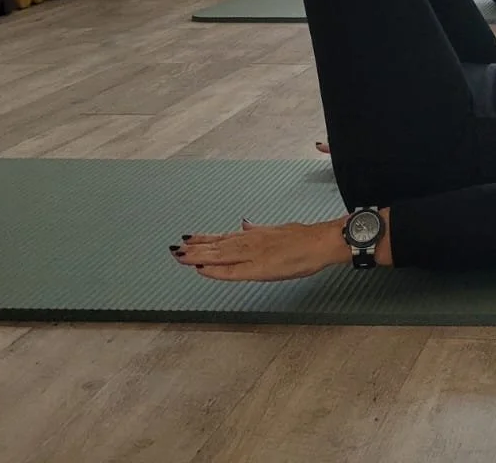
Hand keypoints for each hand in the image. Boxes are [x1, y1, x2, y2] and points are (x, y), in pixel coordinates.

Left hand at [172, 217, 347, 280]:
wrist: (320, 242)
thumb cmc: (304, 239)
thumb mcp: (277, 230)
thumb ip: (258, 230)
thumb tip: (244, 224)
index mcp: (254, 236)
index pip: (223, 238)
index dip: (204, 240)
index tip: (187, 240)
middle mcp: (250, 243)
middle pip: (217, 247)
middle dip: (195, 249)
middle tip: (175, 250)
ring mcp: (253, 255)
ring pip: (220, 256)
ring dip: (199, 257)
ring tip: (180, 257)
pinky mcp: (259, 269)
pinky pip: (233, 271)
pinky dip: (216, 270)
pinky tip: (202, 270)